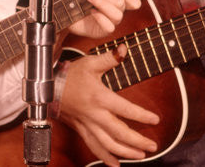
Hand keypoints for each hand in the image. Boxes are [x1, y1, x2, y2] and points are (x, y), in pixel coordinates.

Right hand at [57, 49, 159, 166]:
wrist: (48, 87)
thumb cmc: (70, 74)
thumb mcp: (90, 62)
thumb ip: (109, 58)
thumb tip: (124, 50)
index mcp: (99, 97)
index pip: (125, 109)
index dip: (142, 116)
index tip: (156, 120)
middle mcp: (94, 114)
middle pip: (119, 133)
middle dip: (138, 141)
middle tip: (153, 146)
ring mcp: (87, 124)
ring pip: (108, 144)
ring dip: (125, 153)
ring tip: (140, 155)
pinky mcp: (81, 129)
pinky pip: (94, 147)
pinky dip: (105, 157)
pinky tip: (115, 164)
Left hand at [67, 0, 139, 38]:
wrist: (63, 7)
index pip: (134, 1)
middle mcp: (116, 11)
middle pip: (122, 3)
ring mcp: (110, 22)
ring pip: (117, 15)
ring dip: (101, 3)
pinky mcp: (102, 31)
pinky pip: (109, 27)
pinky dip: (100, 17)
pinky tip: (90, 11)